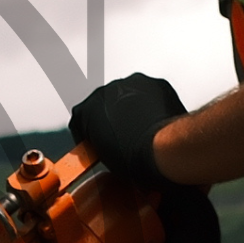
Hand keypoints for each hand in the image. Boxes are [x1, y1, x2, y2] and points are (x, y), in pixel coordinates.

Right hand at [67, 73, 186, 187]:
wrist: (162, 149)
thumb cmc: (134, 156)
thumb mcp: (105, 159)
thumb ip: (100, 144)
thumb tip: (108, 148)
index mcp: (86, 110)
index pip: (81, 121)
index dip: (90, 134)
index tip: (97, 141)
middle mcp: (106, 91)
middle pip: (105, 104)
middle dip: (112, 118)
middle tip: (122, 137)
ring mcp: (131, 84)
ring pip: (128, 96)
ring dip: (132, 109)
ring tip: (141, 131)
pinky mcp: (155, 83)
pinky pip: (151, 94)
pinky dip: (152, 105)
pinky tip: (155, 122)